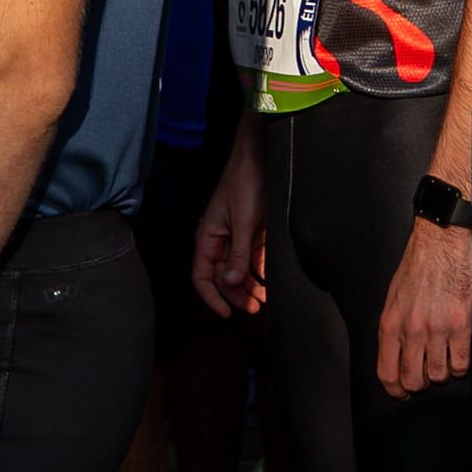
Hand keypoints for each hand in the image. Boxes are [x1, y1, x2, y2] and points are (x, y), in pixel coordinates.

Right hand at [192, 134, 266, 318]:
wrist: (261, 157)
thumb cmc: (244, 183)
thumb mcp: (242, 221)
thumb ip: (237, 254)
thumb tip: (229, 281)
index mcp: (208, 237)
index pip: (201, 276)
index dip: (212, 298)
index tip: (227, 314)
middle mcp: (220, 241)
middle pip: (222, 277)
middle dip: (236, 295)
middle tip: (254, 308)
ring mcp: (236, 238)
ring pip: (238, 271)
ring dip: (249, 286)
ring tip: (264, 299)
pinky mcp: (253, 234)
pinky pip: (253, 260)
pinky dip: (260, 273)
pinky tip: (269, 283)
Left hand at [376, 220, 471, 396]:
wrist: (440, 242)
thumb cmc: (417, 266)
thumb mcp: (394, 297)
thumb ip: (395, 328)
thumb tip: (398, 355)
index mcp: (390, 324)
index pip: (387, 372)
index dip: (395, 390)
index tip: (402, 393)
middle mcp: (411, 330)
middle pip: (414, 381)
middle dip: (421, 383)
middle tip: (427, 373)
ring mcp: (437, 329)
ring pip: (439, 376)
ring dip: (443, 373)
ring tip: (445, 358)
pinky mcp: (461, 325)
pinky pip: (461, 364)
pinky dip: (461, 365)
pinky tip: (459, 352)